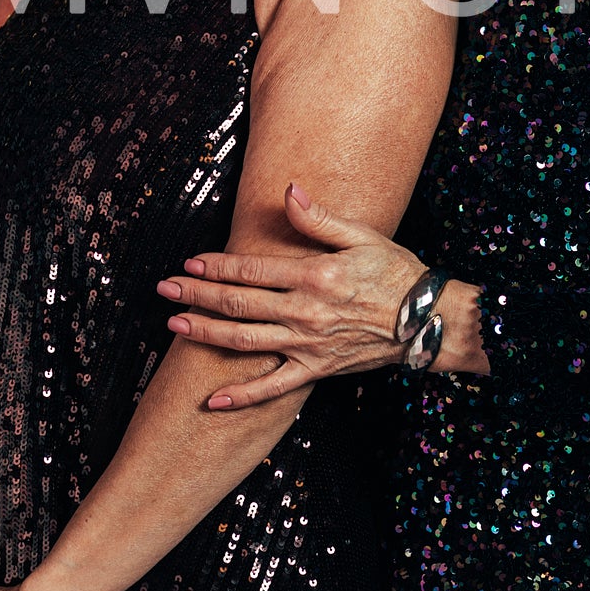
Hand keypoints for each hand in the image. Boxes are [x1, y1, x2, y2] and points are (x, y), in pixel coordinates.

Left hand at [157, 182, 423, 408]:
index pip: (252, 269)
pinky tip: (213, 400)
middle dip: (196, 296)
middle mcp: (305, 311)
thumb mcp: (363, 236)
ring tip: (174, 327)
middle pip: (238, 303)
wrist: (426, 321)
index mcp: (314, 275)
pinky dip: (242, 396)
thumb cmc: (397, 273)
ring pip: (245, 340)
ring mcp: (307, 344)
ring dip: (205, 334)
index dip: (217, 265)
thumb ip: (319, 218)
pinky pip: (273, 387)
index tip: (189, 263)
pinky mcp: (315, 369)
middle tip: (163, 290)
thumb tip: (289, 190)